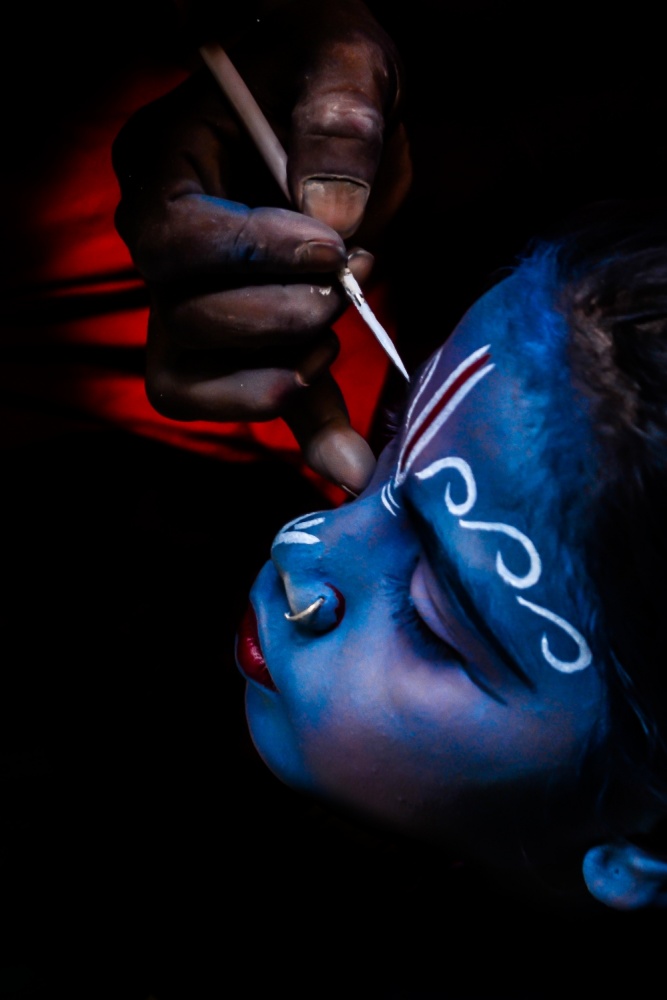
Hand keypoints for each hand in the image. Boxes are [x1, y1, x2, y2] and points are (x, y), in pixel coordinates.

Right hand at [112, 0, 410, 492]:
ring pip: (191, 375)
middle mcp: (162, 244)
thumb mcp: (343, 61)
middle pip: (180, 317)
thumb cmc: (324, 69)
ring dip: (273, 376)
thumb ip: (338, 123)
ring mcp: (190, 298)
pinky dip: (300, 430)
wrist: (331, 101)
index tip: (331, 248)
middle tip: (345, 286)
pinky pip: (243, 400)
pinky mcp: (239, 339)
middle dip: (273, 318)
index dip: (250, 256)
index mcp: (165, 165)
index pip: (176, 238)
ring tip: (333, 341)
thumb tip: (335, 221)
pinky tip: (348, 458)